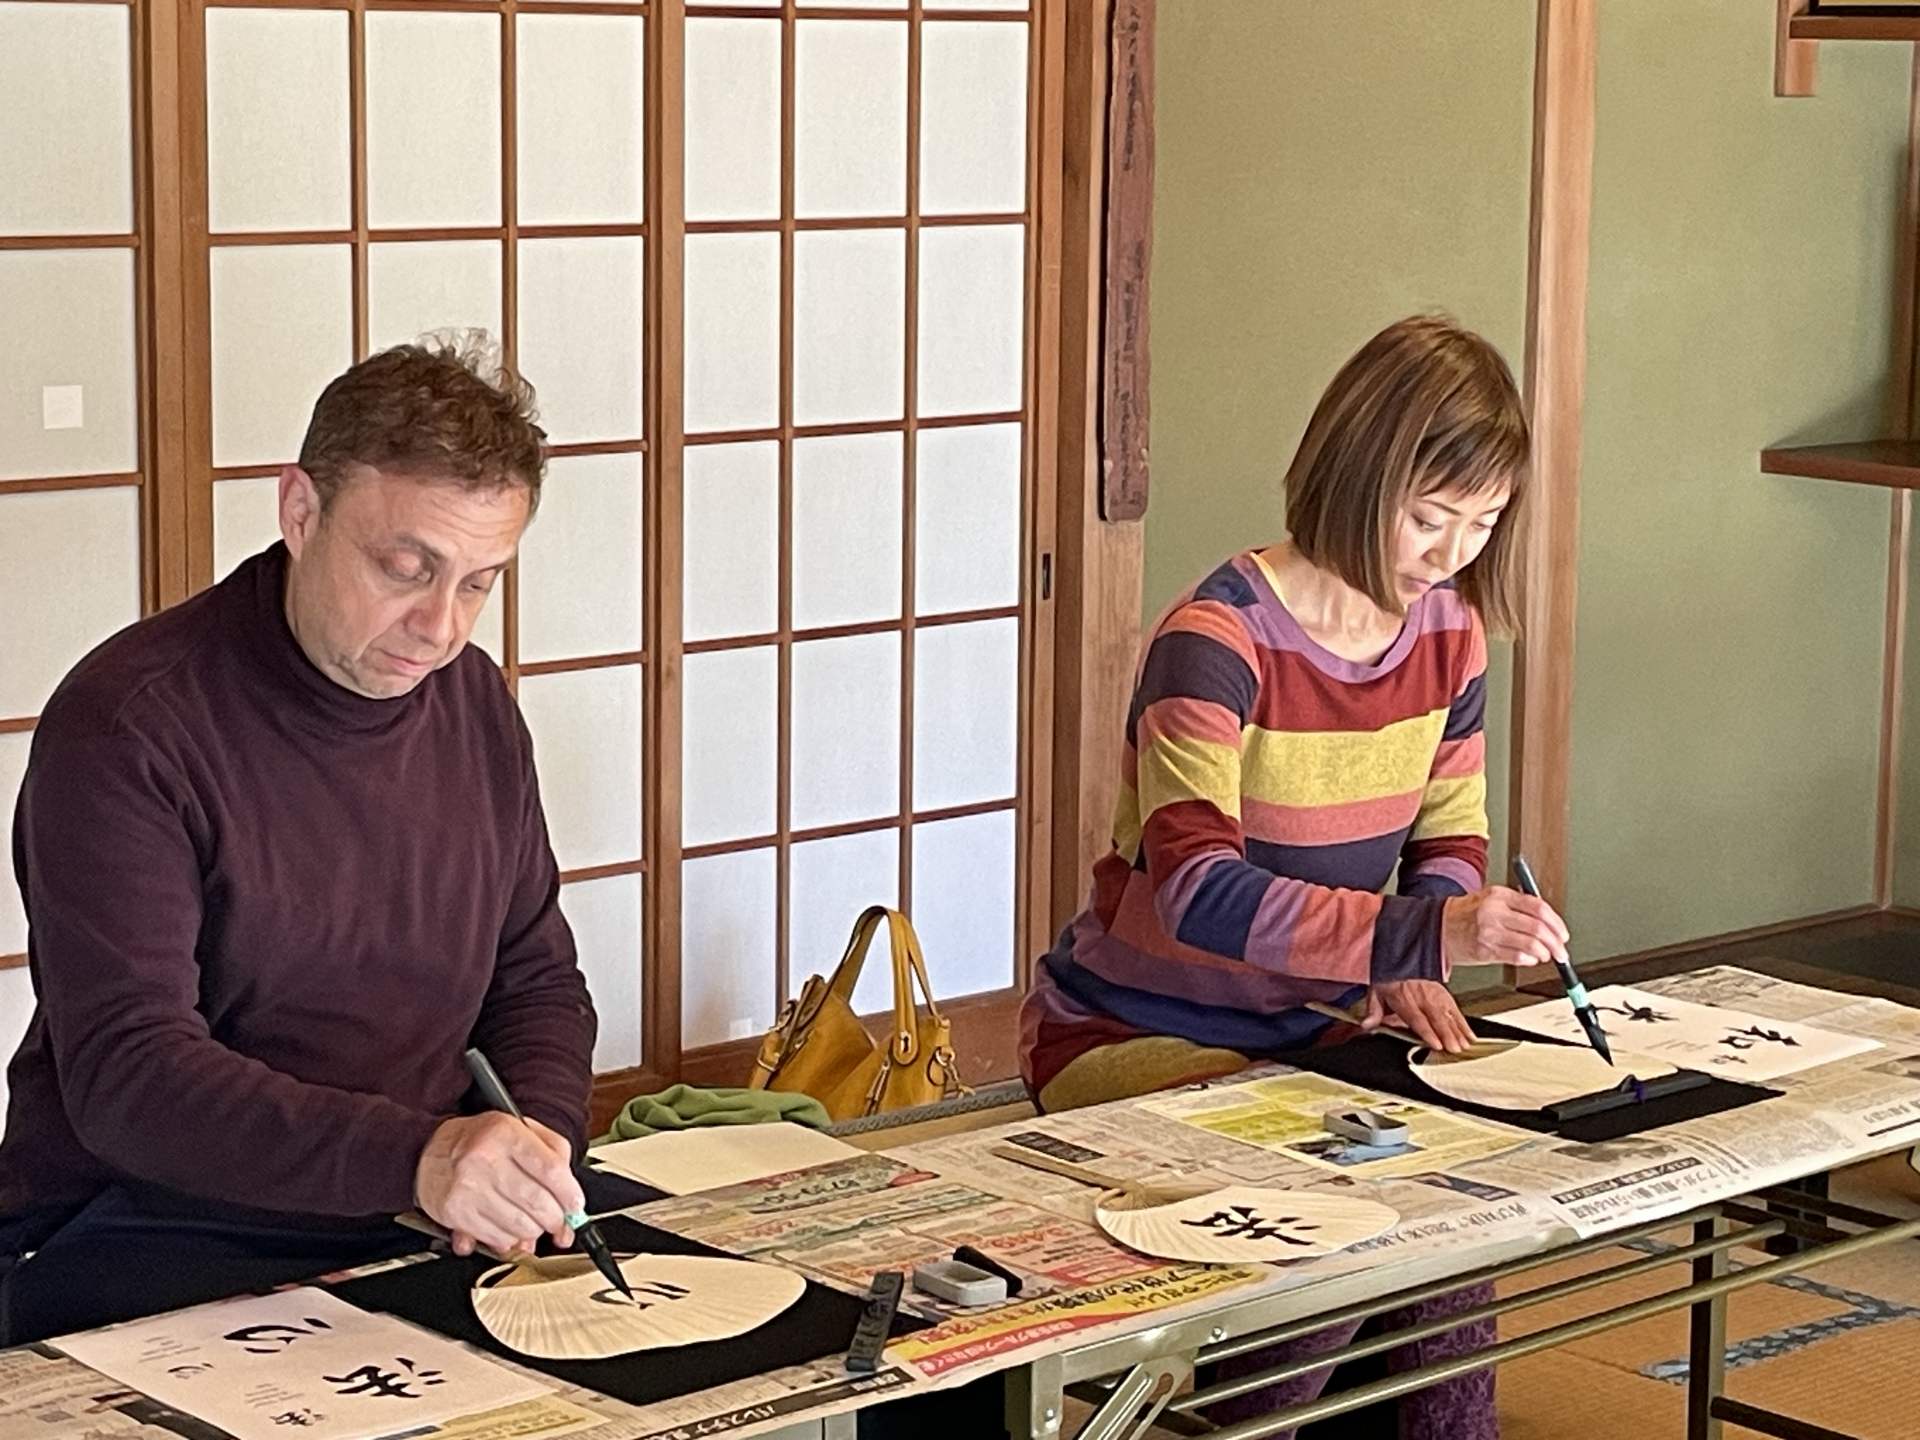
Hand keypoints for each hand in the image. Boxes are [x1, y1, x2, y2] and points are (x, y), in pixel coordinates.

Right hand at [414, 1114, 583, 1258]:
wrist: (426, 1149)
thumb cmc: (477, 1140)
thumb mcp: (520, 1127)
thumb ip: (554, 1152)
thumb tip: (571, 1198)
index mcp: (505, 1134)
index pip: (551, 1170)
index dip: (570, 1195)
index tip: (575, 1206)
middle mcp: (484, 1160)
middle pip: (538, 1203)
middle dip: (556, 1219)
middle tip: (558, 1220)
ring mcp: (468, 1189)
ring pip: (520, 1226)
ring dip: (534, 1231)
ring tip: (532, 1221)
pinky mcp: (455, 1213)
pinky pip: (498, 1239)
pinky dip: (511, 1239)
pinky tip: (509, 1226)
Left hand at [1364, 980, 1476, 1054]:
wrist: (1402, 957)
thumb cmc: (1390, 980)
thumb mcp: (1376, 993)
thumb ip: (1373, 1012)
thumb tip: (1366, 1025)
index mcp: (1404, 999)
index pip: (1417, 1018)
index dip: (1427, 1032)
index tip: (1436, 1044)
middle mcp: (1422, 998)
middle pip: (1436, 1019)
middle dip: (1447, 1035)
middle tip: (1455, 1050)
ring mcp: (1436, 996)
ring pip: (1449, 1016)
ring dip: (1458, 1031)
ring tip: (1464, 1046)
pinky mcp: (1445, 996)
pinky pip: (1457, 1011)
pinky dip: (1465, 1024)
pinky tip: (1470, 1036)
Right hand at [1442, 886, 1569, 967]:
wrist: (1437, 928)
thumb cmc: (1467, 914)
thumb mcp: (1491, 899)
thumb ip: (1518, 906)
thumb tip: (1550, 922)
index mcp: (1499, 895)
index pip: (1538, 908)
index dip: (1556, 923)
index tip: (1563, 934)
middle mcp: (1494, 912)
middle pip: (1538, 928)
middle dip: (1555, 943)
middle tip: (1561, 950)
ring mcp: (1489, 932)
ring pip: (1530, 944)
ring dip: (1543, 953)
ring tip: (1544, 955)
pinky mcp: (1485, 950)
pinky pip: (1517, 957)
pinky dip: (1529, 960)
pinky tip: (1529, 959)